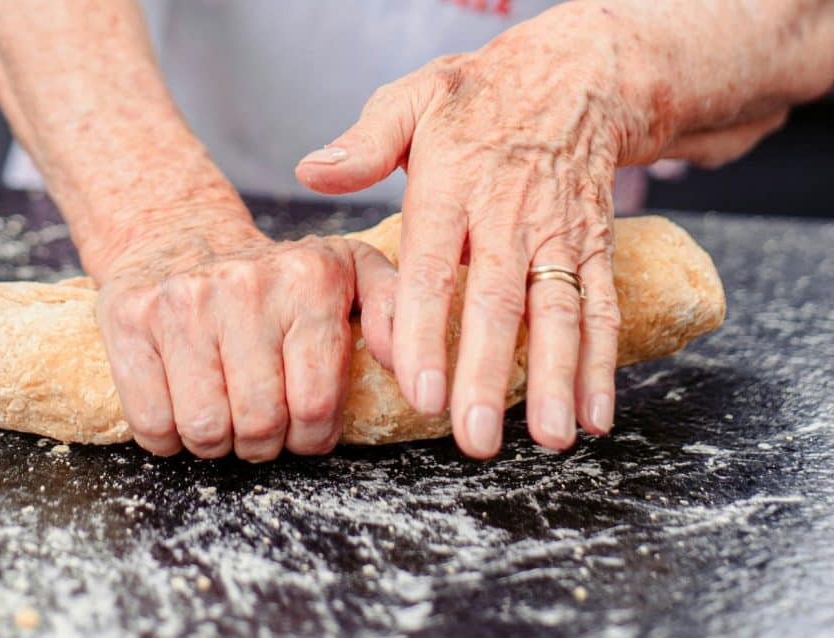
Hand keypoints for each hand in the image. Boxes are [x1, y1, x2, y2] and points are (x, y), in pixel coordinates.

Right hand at [95, 207, 395, 461]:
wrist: (177, 234)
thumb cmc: (274, 276)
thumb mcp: (348, 273)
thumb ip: (392, 312)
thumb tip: (418, 375)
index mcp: (310, 279)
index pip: (316, 406)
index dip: (311, 436)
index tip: (304, 426)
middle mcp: (245, 285)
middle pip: (260, 425)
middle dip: (265, 442)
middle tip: (261, 424)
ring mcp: (182, 302)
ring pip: (205, 431)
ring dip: (218, 443)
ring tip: (225, 414)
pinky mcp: (129, 320)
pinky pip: (152, 425)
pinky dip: (169, 439)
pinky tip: (183, 408)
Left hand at [297, 4, 676, 457]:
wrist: (575, 77)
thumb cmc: (477, 98)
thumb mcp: (413, 99)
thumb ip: (364, 143)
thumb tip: (310, 172)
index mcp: (452, 188)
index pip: (431, 269)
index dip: (424, 332)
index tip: (420, 392)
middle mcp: (508, 218)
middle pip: (496, 305)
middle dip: (486, 376)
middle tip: (474, 440)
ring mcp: (557, 237)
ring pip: (558, 315)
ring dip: (555, 381)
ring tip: (548, 441)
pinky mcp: (593, 248)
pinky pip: (601, 308)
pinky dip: (601, 364)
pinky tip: (595, 416)